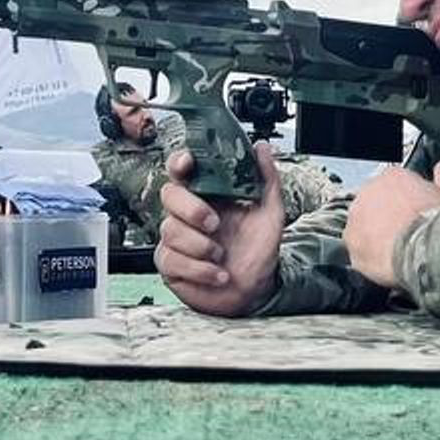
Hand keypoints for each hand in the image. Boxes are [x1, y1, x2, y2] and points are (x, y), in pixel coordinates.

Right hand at [155, 142, 284, 316]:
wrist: (255, 292)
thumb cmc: (258, 251)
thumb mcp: (270, 213)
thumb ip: (267, 179)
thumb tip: (262, 147)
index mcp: (206, 195)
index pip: (181, 169)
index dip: (179, 162)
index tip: (189, 163)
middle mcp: (187, 214)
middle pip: (169, 195)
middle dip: (192, 209)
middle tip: (215, 223)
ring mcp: (176, 239)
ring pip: (171, 230)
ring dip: (202, 246)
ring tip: (222, 256)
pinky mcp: (170, 264)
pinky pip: (172, 259)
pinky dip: (200, 270)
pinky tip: (218, 274)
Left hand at [342, 160, 439, 290]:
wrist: (423, 248)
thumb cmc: (437, 221)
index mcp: (392, 176)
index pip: (395, 185)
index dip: (407, 201)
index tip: (416, 213)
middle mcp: (368, 191)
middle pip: (377, 204)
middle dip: (389, 216)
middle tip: (406, 233)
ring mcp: (356, 216)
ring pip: (365, 224)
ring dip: (376, 234)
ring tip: (397, 249)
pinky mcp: (351, 240)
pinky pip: (358, 246)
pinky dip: (369, 253)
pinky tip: (386, 261)